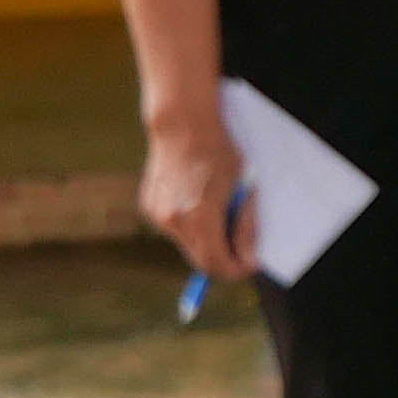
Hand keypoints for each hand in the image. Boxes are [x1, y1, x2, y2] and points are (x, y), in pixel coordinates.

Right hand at [142, 111, 252, 283]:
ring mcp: (156, 215)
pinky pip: (175, 229)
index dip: (234, 270)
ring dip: (207, 240)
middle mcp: (173, 221)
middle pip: (199, 259)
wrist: (181, 127)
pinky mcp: (149, 208)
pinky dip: (191, 225)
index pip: (216, 264)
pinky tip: (200, 200)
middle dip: (222, 258)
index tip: (248, 267)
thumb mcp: (243, 189)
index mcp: (200, 217)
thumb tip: (248, 260)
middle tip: (242, 249)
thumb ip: (245, 228)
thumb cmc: (219, 153)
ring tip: (222, 211)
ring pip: (187, 244)